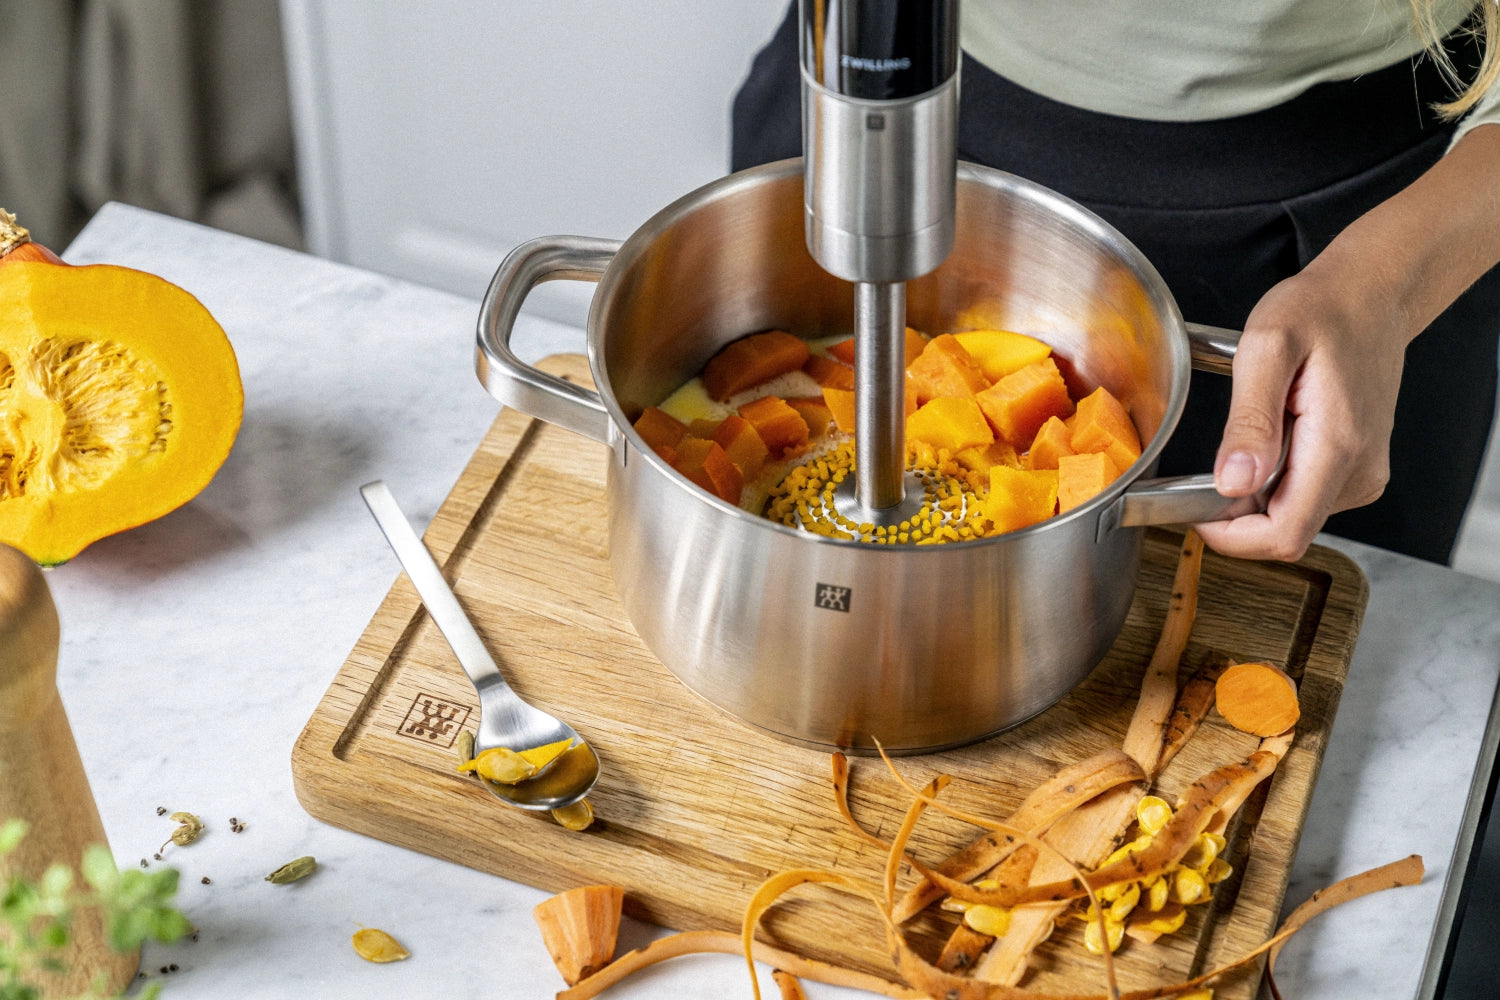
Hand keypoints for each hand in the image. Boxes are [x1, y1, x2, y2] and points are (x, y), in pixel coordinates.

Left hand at [1193, 248, 1409, 560]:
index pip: (1283, 534)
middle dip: (1235, 515)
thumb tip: (1233, 483)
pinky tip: (1271, 437)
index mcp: (1337, 447)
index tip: (1192, 511)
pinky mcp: (1356, 471)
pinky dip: (1273, 481)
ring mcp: (1362, 475)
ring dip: (1254, 494)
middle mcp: (1358, 472)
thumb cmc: (1321, 310)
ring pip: (1290, 517)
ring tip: (1252, 435)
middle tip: (1208, 466)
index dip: (1231, 537)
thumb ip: (1250, 420)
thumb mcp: (1268, 349)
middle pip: (1284, 532)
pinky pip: (1303, 498)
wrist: (1372, 295)